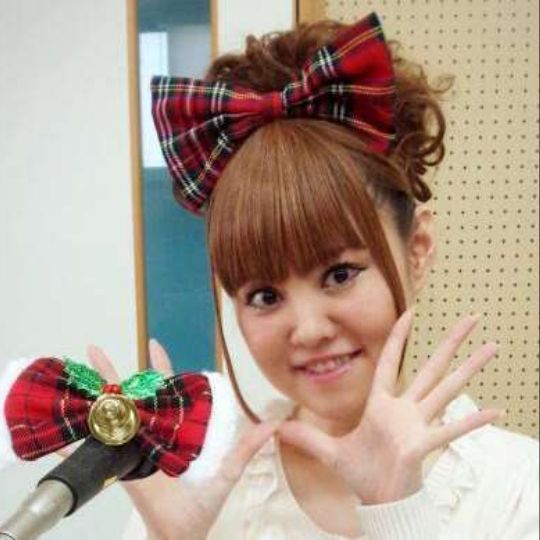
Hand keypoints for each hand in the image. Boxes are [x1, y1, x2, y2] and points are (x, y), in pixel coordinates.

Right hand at [82, 340, 277, 539]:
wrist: (182, 534)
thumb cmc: (203, 504)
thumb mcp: (227, 471)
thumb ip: (247, 447)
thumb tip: (272, 424)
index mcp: (172, 427)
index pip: (164, 389)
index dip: (159, 365)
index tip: (154, 343)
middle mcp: (149, 432)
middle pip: (129, 395)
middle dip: (112, 371)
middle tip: (94, 350)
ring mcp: (131, 448)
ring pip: (108, 416)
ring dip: (91, 396)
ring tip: (75, 373)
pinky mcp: (118, 468)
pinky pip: (91, 454)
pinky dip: (72, 445)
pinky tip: (55, 433)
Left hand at [277, 310, 501, 504]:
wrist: (378, 502)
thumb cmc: (361, 474)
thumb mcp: (330, 451)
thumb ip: (305, 436)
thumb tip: (276, 426)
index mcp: (382, 405)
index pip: (391, 362)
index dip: (399, 337)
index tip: (409, 313)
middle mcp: (404, 409)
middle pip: (430, 368)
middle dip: (449, 343)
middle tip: (470, 319)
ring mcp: (417, 424)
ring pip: (446, 389)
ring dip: (469, 369)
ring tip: (492, 347)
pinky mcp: (423, 445)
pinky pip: (450, 430)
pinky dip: (472, 421)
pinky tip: (496, 411)